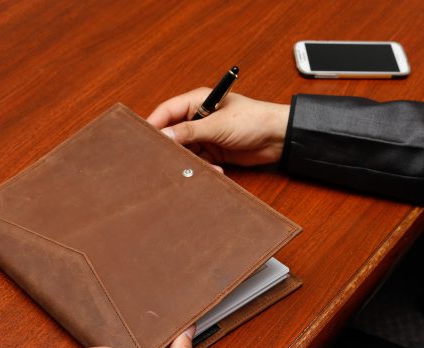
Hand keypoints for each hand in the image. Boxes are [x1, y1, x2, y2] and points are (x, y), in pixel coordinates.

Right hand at [147, 88, 289, 166]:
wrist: (279, 138)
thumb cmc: (253, 120)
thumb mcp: (218, 125)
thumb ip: (190, 131)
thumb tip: (165, 136)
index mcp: (197, 101)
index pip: (167, 111)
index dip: (154, 125)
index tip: (145, 140)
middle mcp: (199, 117)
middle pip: (174, 133)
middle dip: (173, 147)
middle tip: (168, 160)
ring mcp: (206, 135)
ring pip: (186, 151)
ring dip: (191, 161)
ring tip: (201, 166)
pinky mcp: (214, 151)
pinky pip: (200, 161)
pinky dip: (205, 167)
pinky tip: (217, 168)